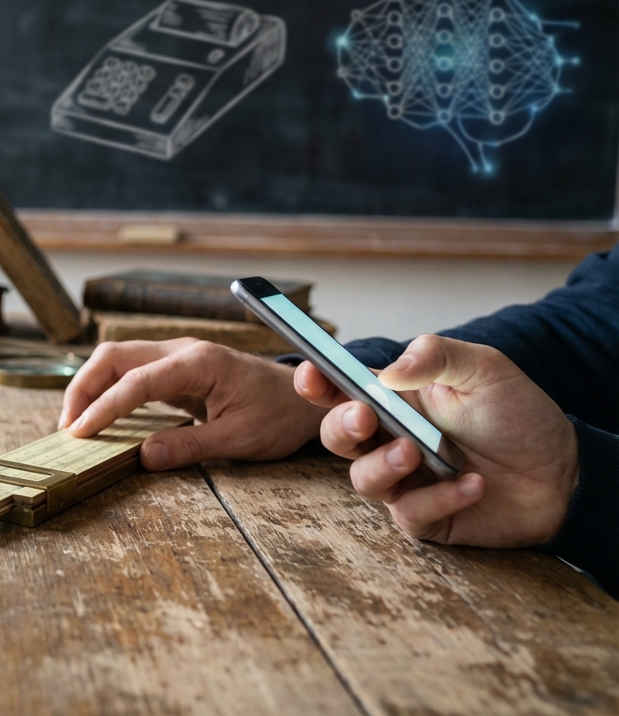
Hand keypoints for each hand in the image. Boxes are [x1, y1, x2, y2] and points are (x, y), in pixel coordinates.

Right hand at [59, 339, 328, 469]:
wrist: (307, 397)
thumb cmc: (279, 415)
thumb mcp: (240, 440)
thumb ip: (191, 447)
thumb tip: (144, 457)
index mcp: (199, 363)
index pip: (135, 380)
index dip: (103, 406)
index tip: (79, 432)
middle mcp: (183, 350)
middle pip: (115, 355)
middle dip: (84, 387)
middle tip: (67, 426)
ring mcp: (178, 355)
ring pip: (119, 358)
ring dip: (92, 386)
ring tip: (76, 422)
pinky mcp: (177, 368)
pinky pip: (132, 371)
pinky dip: (109, 389)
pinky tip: (100, 414)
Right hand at [295, 334, 577, 547]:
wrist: (564, 472)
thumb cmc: (518, 416)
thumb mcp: (484, 369)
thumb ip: (436, 355)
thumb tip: (388, 372)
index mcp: (394, 401)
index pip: (340, 390)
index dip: (316, 383)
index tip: (311, 374)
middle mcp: (389, 440)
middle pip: (336, 437)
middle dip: (340, 426)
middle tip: (364, 416)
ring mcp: (405, 482)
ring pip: (363, 480)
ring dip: (384, 465)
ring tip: (418, 452)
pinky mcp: (426, 518)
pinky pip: (410, 514)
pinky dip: (439, 498)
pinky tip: (473, 484)